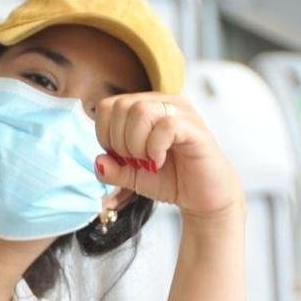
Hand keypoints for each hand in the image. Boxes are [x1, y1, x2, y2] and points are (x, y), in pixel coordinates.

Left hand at [93, 93, 243, 218]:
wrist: (202, 198)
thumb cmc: (169, 179)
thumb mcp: (130, 176)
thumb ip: (110, 169)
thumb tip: (98, 161)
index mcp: (146, 107)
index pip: (108, 105)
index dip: (104, 133)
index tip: (119, 155)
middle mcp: (164, 103)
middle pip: (121, 106)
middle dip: (119, 141)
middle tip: (136, 161)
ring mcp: (182, 112)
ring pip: (141, 111)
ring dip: (135, 143)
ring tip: (148, 161)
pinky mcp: (195, 127)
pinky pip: (166, 125)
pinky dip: (154, 147)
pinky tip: (159, 161)